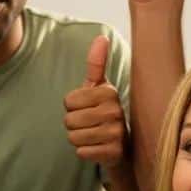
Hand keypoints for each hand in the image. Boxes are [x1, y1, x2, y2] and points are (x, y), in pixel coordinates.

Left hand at [63, 35, 128, 167]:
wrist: (123, 145)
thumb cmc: (104, 111)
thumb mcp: (99, 87)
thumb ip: (96, 63)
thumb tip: (101, 37)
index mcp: (109, 92)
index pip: (68, 101)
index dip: (71, 107)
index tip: (86, 108)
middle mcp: (115, 111)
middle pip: (69, 120)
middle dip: (73, 125)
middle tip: (88, 124)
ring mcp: (116, 133)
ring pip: (74, 137)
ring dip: (78, 139)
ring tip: (92, 135)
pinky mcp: (114, 153)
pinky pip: (81, 152)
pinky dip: (85, 152)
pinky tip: (96, 147)